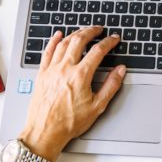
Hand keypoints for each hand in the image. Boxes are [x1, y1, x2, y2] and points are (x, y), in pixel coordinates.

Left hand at [20, 26, 125, 160]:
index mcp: (80, 75)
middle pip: (79, 40)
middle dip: (91, 31)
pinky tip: (58, 35)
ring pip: (64, 43)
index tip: (114, 39)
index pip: (98, 51)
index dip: (108, 42)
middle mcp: (65, 68)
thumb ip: (111, 85)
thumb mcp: (97, 106)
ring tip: (84, 31)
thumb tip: (120, 70)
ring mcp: (51, 70)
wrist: (44, 132)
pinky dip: (54, 41)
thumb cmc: (69, 122)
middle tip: (99, 29)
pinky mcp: (42, 74)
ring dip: (75, 33)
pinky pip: (47, 51)